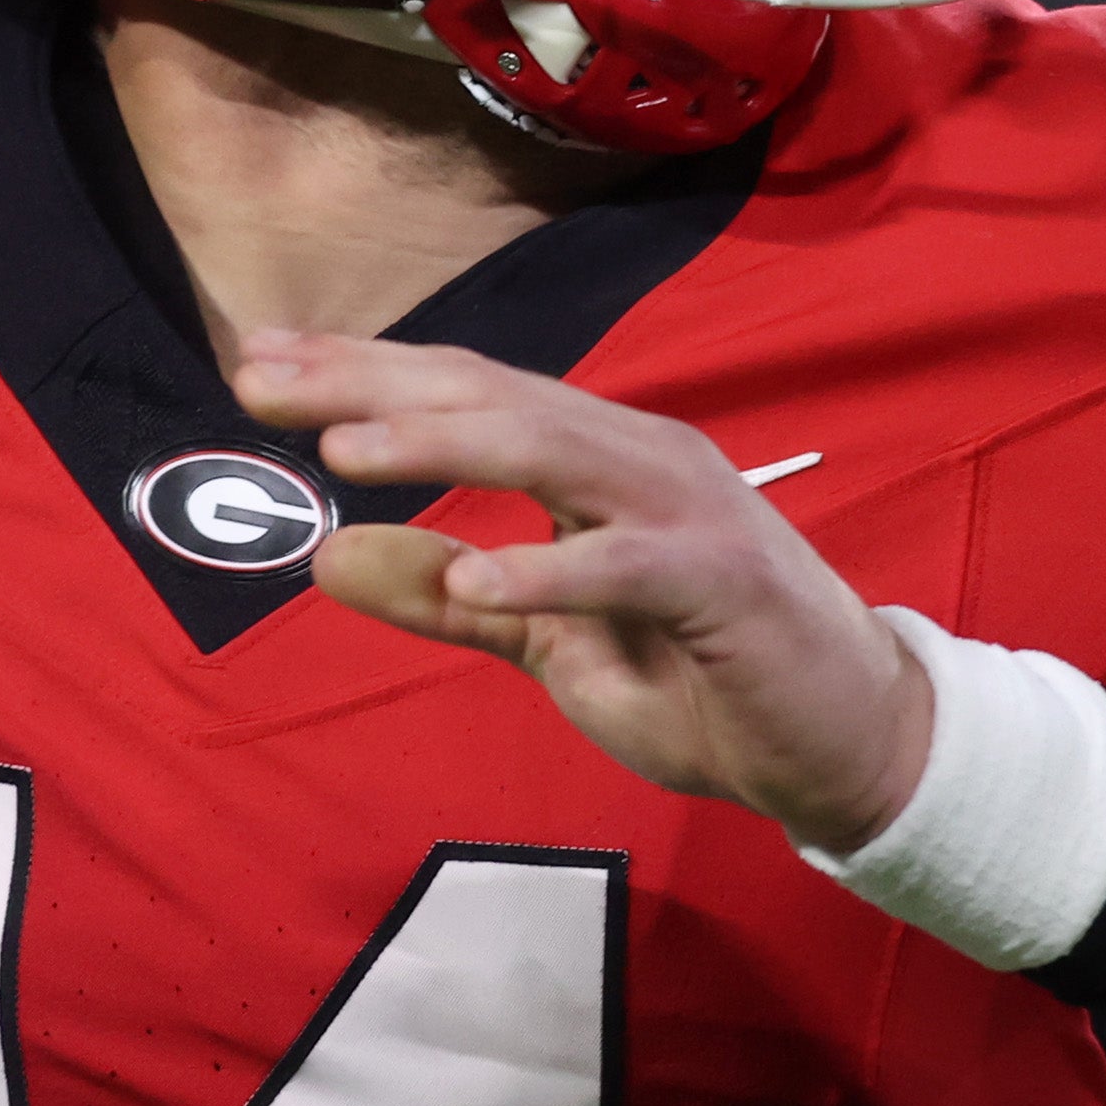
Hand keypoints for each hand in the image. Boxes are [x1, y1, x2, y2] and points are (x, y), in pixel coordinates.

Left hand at [235, 329, 931, 848]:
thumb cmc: (704, 680)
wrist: (849, 743)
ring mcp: (687, 509)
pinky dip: (549, 568)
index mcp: (595, 457)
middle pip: (492, 397)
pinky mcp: (726, 580)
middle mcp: (638, 456)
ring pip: (554, 449)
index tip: (256, 362)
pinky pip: (626, 564)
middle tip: (262, 378)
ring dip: (446, 444)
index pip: (466, 392)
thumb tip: (324, 556)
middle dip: (372, 385)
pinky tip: (475, 575)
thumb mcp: (549, 644)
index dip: (362, 373)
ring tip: (347, 451)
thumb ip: (446, 600)